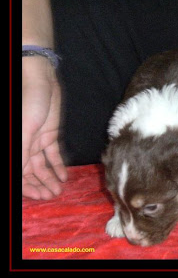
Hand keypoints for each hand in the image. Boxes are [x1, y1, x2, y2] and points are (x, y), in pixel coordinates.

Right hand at [22, 56, 66, 199]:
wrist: (41, 80)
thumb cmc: (27, 102)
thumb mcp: (23, 130)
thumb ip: (20, 154)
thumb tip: (19, 175)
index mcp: (14, 146)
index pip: (17, 172)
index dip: (26, 187)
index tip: (38, 197)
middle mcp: (22, 147)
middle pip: (28, 172)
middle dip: (39, 185)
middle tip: (51, 196)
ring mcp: (35, 141)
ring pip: (40, 166)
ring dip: (49, 179)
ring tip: (58, 190)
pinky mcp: (49, 135)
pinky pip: (52, 155)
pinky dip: (57, 166)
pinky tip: (63, 177)